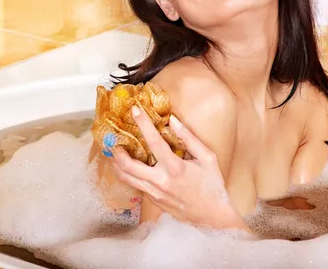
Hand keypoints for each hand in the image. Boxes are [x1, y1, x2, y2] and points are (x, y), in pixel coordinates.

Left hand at [110, 104, 247, 230]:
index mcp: (175, 168)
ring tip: (114, 153)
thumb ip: (189, 139)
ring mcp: (155, 193)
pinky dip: (129, 174)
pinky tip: (129, 166)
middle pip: (128, 165)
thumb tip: (173, 120)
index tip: (135, 110)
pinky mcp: (153, 201)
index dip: (143, 123)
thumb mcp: (207, 158)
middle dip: (117, 151)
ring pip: (126, 178)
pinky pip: (136, 185)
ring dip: (116, 164)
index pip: (154, 141)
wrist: (213, 218)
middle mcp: (161, 181)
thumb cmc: (212, 186)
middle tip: (114, 140)